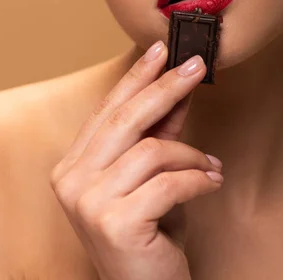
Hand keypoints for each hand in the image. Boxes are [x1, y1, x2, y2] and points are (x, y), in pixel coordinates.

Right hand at [50, 41, 222, 279]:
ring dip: (191, 155)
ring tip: (211, 166)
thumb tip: (177, 89)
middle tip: (196, 66)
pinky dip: (198, 180)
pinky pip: (169, 183)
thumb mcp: (149, 177)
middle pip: (125, 119)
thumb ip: (158, 134)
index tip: (160, 49)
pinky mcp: (115, 224)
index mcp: (71, 165)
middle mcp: (71, 180)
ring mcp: (88, 203)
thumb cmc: (145, 234)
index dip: (136, 76)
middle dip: (165, 87)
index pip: (107, 109)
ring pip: (151, 151)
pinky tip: (211, 183)